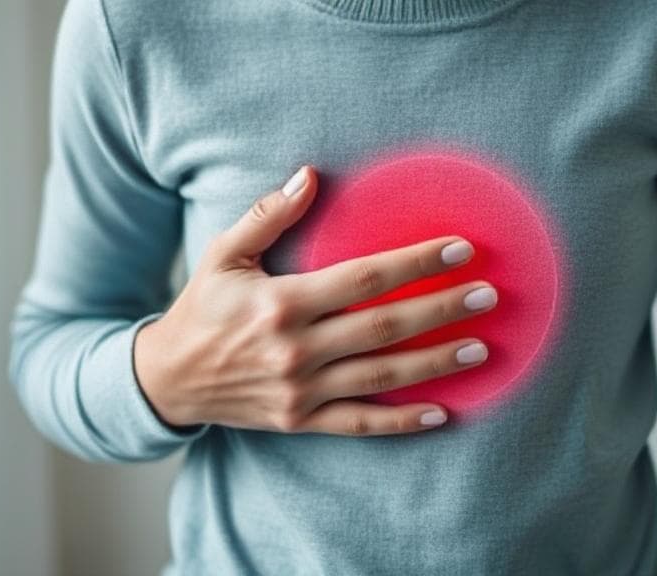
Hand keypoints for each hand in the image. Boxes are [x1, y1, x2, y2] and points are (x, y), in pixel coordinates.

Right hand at [134, 165, 497, 435]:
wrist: (169, 379)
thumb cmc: (201, 307)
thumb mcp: (223, 253)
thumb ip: (268, 215)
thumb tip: (309, 175)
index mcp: (281, 302)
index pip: (365, 278)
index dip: (416, 262)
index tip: (459, 249)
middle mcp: (295, 349)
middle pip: (385, 327)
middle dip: (441, 309)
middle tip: (487, 296)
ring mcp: (300, 391)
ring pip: (382, 377)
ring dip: (435, 363)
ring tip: (479, 348)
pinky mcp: (300, 421)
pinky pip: (360, 424)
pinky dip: (401, 422)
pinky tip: (442, 414)